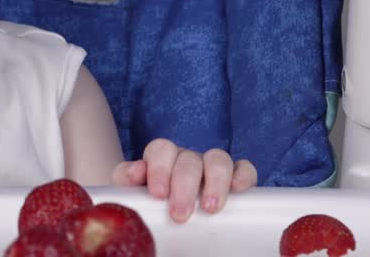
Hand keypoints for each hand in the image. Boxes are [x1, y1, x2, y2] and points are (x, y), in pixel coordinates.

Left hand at [110, 139, 256, 222]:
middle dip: (184, 186)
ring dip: (214, 181)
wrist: (163, 219)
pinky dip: (243, 176)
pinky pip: (244, 168)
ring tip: (210, 208)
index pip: (160, 150)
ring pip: (218, 159)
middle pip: (189, 159)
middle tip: (179, 214)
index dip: (159, 169)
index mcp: (161, 158)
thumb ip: (126, 179)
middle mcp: (187, 158)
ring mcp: (212, 166)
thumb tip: (137, 171)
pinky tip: (239, 189)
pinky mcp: (235, 177)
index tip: (158, 194)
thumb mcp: (131, 193)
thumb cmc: (149, 206)